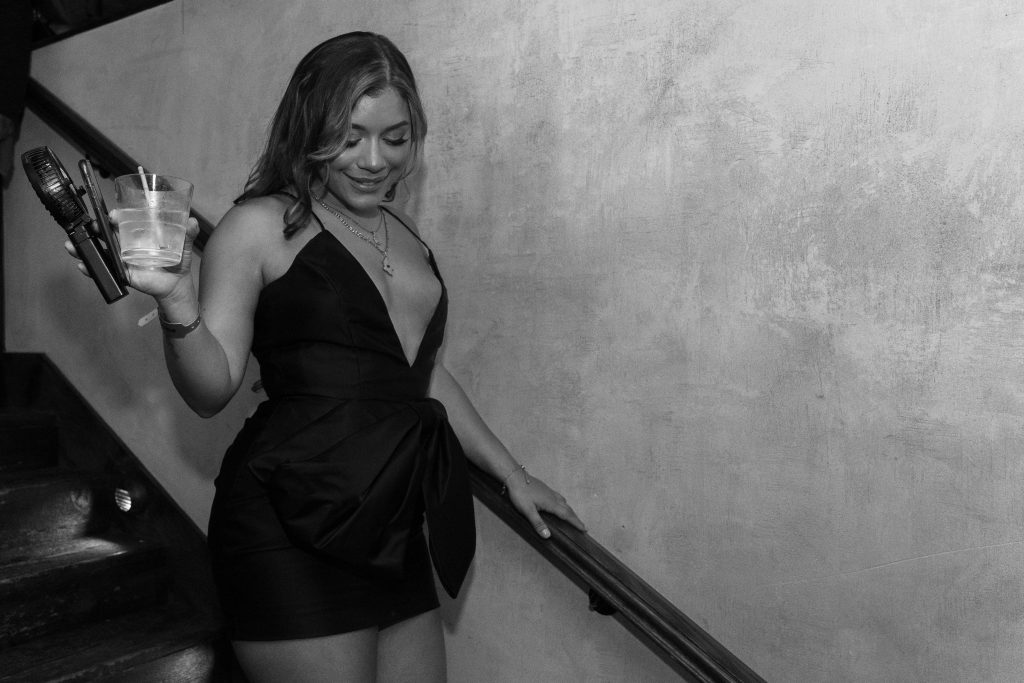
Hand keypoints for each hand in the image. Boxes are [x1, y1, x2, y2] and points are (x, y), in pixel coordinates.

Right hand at [64, 212, 200, 298]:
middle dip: (93, 229)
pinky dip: (91, 268)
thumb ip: (188, 233)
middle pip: (105, 234)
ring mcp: (122, 259)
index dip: (115, 217)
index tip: (113, 216)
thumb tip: (193, 222)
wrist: (177, 283)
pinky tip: (82, 265)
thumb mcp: (184, 244)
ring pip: (99, 251)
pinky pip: (104, 270)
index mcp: (138, 234)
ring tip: (71, 244)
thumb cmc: (177, 260)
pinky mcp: (122, 273)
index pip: (122, 221)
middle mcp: (126, 244)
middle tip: (89, 226)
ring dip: (83, 247)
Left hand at [505, 468, 585, 538]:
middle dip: (575, 517)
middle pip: (568, 509)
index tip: (584, 528)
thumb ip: (538, 523)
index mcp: (551, 503)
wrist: (515, 477)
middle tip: (582, 525)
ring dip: (569, 510)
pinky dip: (562, 503)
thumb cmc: (520, 493)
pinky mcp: (545, 488)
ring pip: (563, 502)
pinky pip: (558, 497)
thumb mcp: (527, 511)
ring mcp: (549, 492)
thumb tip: (547, 536)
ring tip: (571, 516)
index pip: (567, 515)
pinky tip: (558, 504)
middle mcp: (553, 497)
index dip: (576, 522)